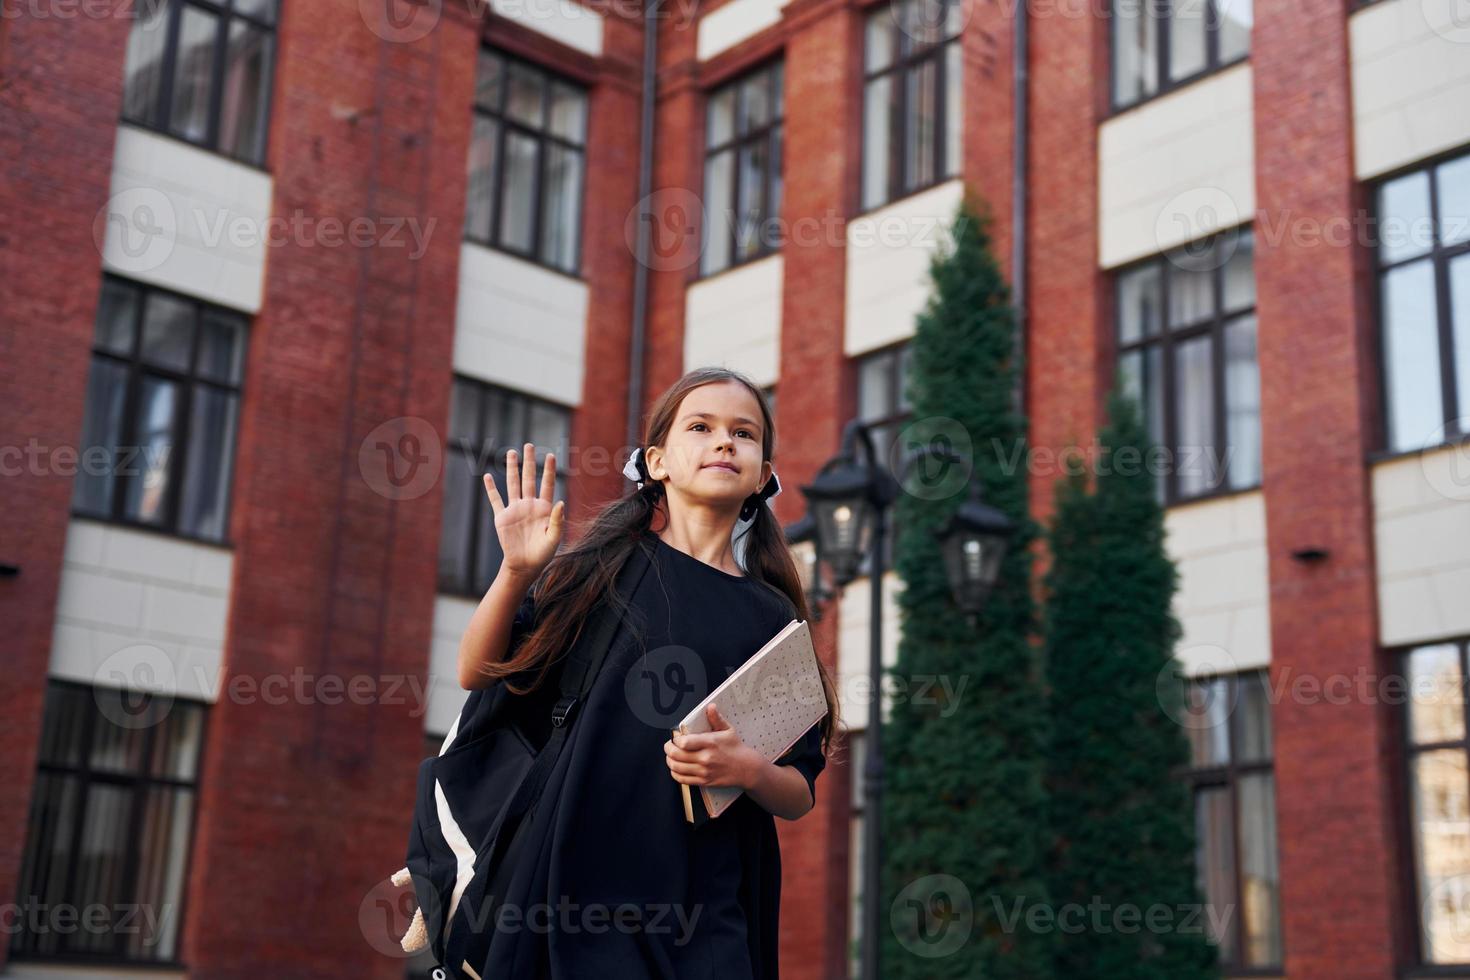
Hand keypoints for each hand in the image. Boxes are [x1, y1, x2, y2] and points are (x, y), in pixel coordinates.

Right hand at [483, 441, 564, 578]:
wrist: (525, 566)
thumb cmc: (543, 554)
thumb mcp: (554, 538)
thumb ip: (557, 520)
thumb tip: (561, 502)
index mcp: (544, 508)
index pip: (547, 484)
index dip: (549, 470)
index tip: (550, 455)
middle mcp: (529, 505)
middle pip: (529, 478)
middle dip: (529, 462)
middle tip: (528, 445)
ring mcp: (515, 509)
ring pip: (513, 484)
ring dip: (511, 468)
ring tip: (511, 453)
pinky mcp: (502, 518)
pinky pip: (496, 500)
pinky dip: (491, 489)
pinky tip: (488, 476)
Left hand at [663, 704, 761, 790]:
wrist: (746, 768)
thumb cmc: (736, 748)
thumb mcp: (728, 730)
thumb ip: (716, 718)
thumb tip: (710, 706)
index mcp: (710, 743)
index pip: (684, 742)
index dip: (675, 740)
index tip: (675, 737)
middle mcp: (705, 758)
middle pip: (676, 755)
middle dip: (668, 749)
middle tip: (669, 745)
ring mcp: (704, 771)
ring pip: (677, 767)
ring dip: (669, 761)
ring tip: (671, 756)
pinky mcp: (704, 781)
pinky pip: (683, 779)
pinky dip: (675, 773)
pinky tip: (676, 768)